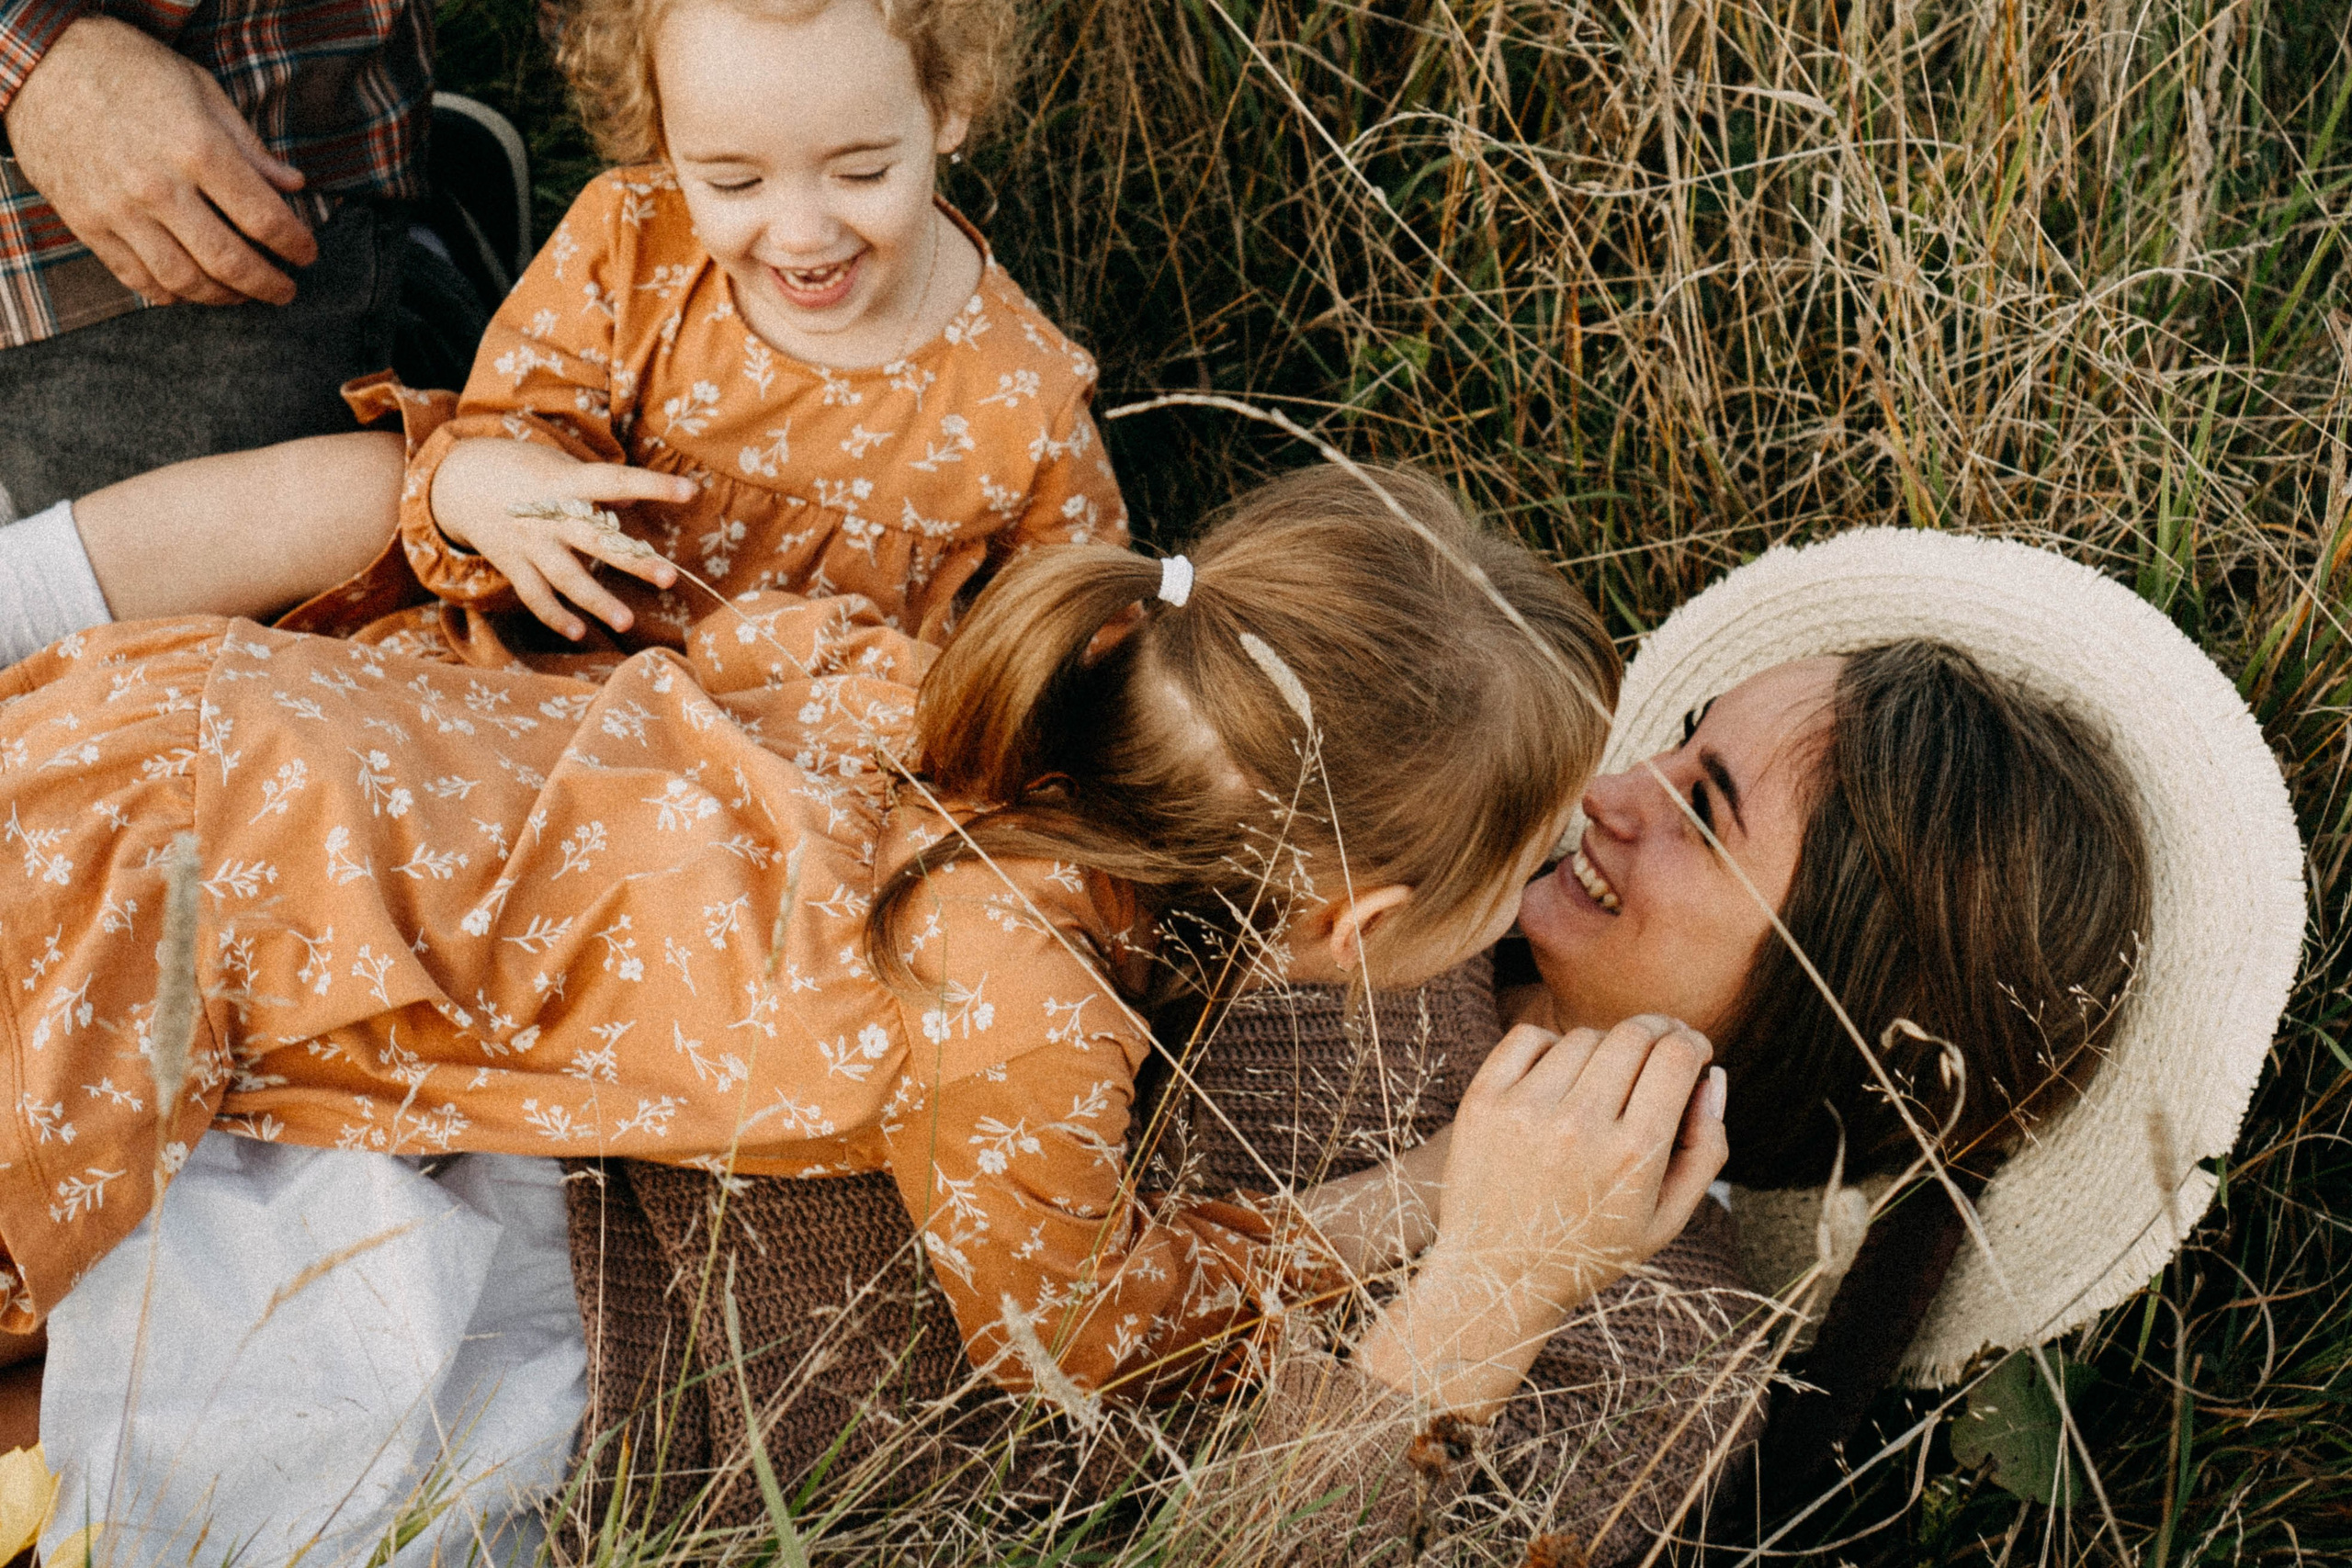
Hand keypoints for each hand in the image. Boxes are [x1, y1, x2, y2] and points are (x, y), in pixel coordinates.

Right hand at [4, 17, 317, 305]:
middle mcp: (159, 187)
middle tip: (285, 290)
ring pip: (184, 280)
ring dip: (223, 297)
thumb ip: (250, 146)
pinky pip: (137, 278)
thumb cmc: (129, 69)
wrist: (41, 65)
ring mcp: (119, 210)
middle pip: (229, 261)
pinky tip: (192, 290)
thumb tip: (294, 185)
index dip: (295, 245)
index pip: (264, 219)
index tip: (307, 254)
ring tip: (242, 294)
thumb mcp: (201, 90)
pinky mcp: (87, 224)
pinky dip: (171, 294)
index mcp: (197, 149)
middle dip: (267, 284)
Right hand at [429, 438, 692, 638]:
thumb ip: (596, 485)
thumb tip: (635, 500)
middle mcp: (549, 515)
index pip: (615, 481)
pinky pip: (535, 596)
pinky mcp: (512, 565)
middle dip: (632, 559)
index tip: (689, 490)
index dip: (652, 485)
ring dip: (597, 601)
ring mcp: (529, 544)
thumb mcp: (559, 465)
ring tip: (627, 622)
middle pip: (596, 539)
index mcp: (566, 482)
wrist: (456, 481)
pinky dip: (555, 615)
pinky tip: (579, 632)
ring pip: (566, 577)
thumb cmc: (523, 470)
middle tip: (669, 577)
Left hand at [1433, 1016, 1725, 1312]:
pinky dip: (1551, 1046)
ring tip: (1605, 1080)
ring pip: (1584, 1036)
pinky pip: (1529, 1037)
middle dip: (1659, 1032)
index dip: (1694, 1044)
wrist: (1495, 1277)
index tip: (1694, 1051)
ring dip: (1604, 1047)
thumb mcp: (1665, 1220)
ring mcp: (1525, 1110)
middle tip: (1661, 1046)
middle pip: (1634, 1036)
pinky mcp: (1483, 1102)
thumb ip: (1705, 1150)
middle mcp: (1578, 1126)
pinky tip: (1559, 1075)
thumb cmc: (1591, 1248)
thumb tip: (1713, 1077)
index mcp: (1632, 1156)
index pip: (1677, 1058)